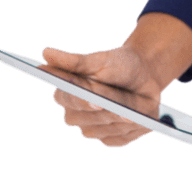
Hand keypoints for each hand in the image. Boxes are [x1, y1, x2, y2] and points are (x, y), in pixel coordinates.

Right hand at [42, 44, 165, 147]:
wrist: (145, 73)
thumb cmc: (118, 64)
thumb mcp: (99, 59)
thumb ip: (73, 60)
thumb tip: (45, 52)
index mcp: (68, 93)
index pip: (68, 100)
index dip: (82, 103)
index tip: (96, 102)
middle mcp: (76, 114)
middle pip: (86, 122)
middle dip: (106, 112)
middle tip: (122, 108)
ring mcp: (93, 128)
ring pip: (103, 132)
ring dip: (120, 120)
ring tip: (135, 110)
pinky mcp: (111, 138)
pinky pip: (118, 140)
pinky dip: (131, 130)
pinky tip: (140, 119)